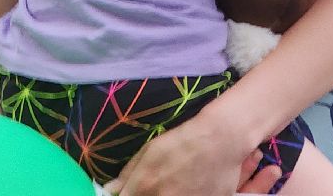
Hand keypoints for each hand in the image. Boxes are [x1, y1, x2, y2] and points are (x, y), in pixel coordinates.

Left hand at [102, 113, 265, 195]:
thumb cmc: (183, 141)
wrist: (220, 141)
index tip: (133, 192)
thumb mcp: (151, 150)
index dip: (127, 195)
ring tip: (174, 186)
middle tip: (158, 185)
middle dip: (146, 195)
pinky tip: (187, 189)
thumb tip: (112, 189)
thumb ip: (128, 173)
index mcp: (143, 187)